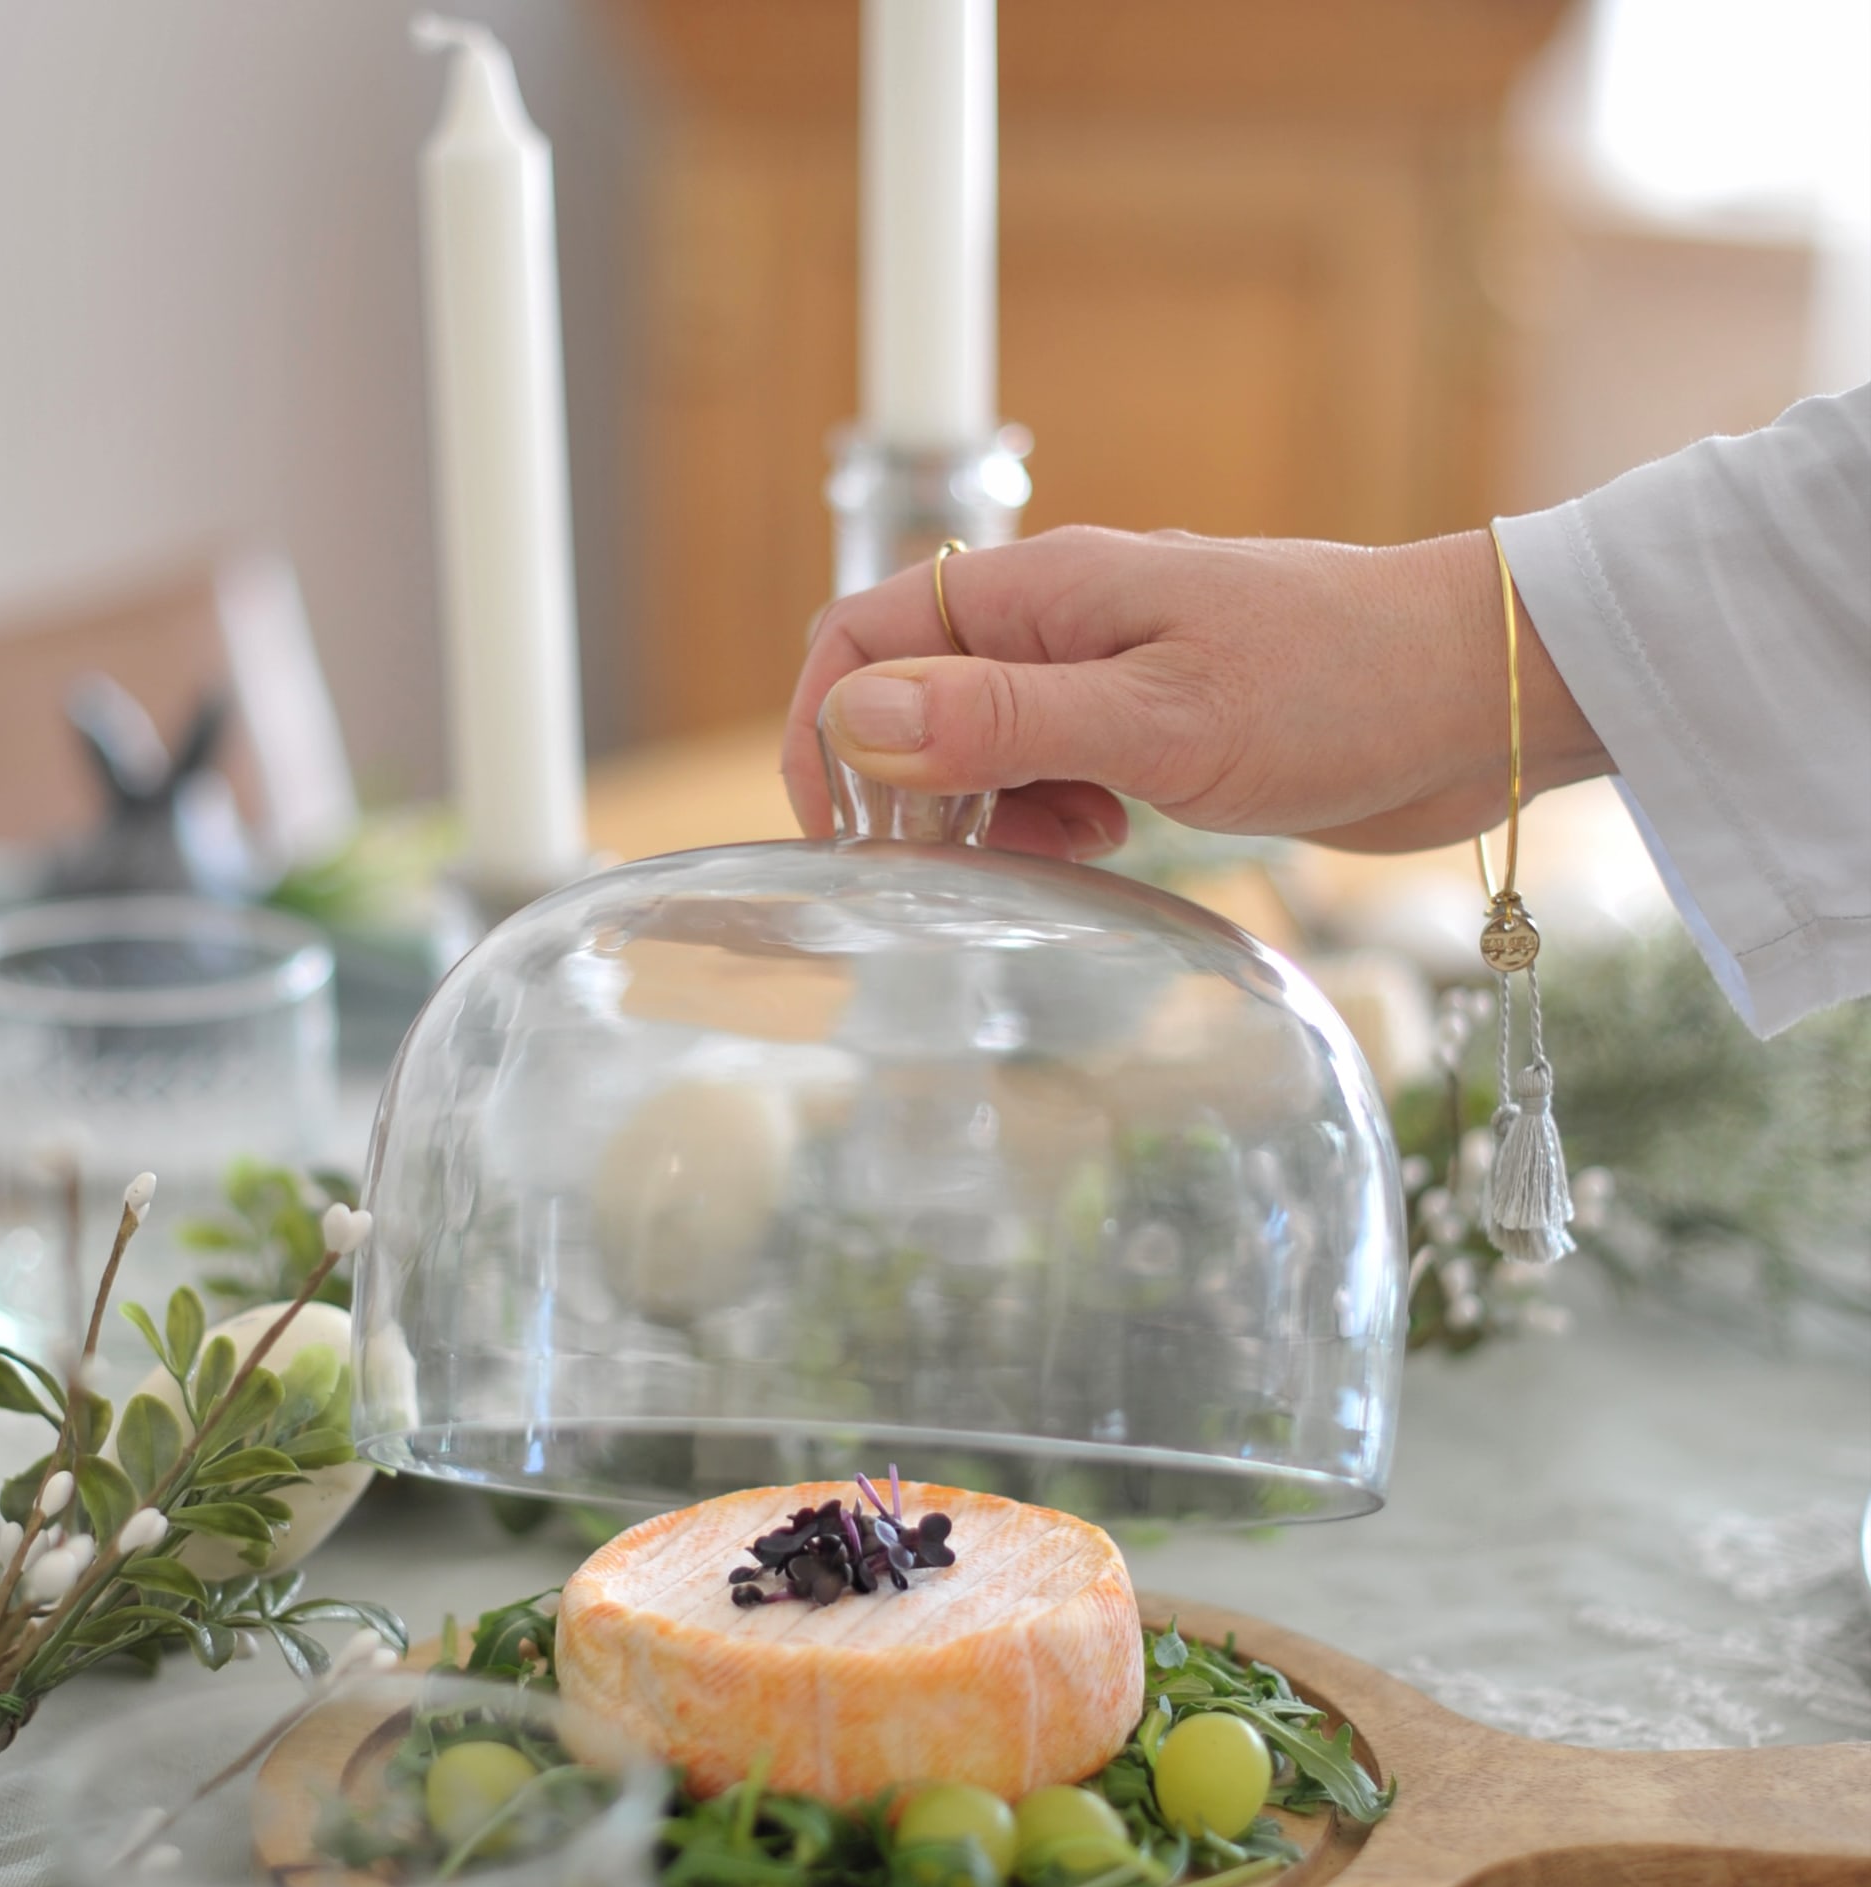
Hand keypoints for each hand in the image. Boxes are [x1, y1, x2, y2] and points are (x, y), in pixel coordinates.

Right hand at [783, 525, 1610, 859]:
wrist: (1483, 697)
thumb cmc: (1339, 686)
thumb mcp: (1157, 720)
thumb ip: (1003, 720)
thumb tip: (857, 718)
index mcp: (1044, 592)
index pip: (866, 635)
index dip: (828, 729)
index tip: (842, 833)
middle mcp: (1062, 623)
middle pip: (916, 696)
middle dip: (910, 786)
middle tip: (953, 868)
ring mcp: (1109, 674)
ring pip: (984, 747)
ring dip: (990, 813)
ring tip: (1065, 849)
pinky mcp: (1156, 727)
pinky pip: (1054, 774)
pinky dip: (1054, 821)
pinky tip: (1111, 843)